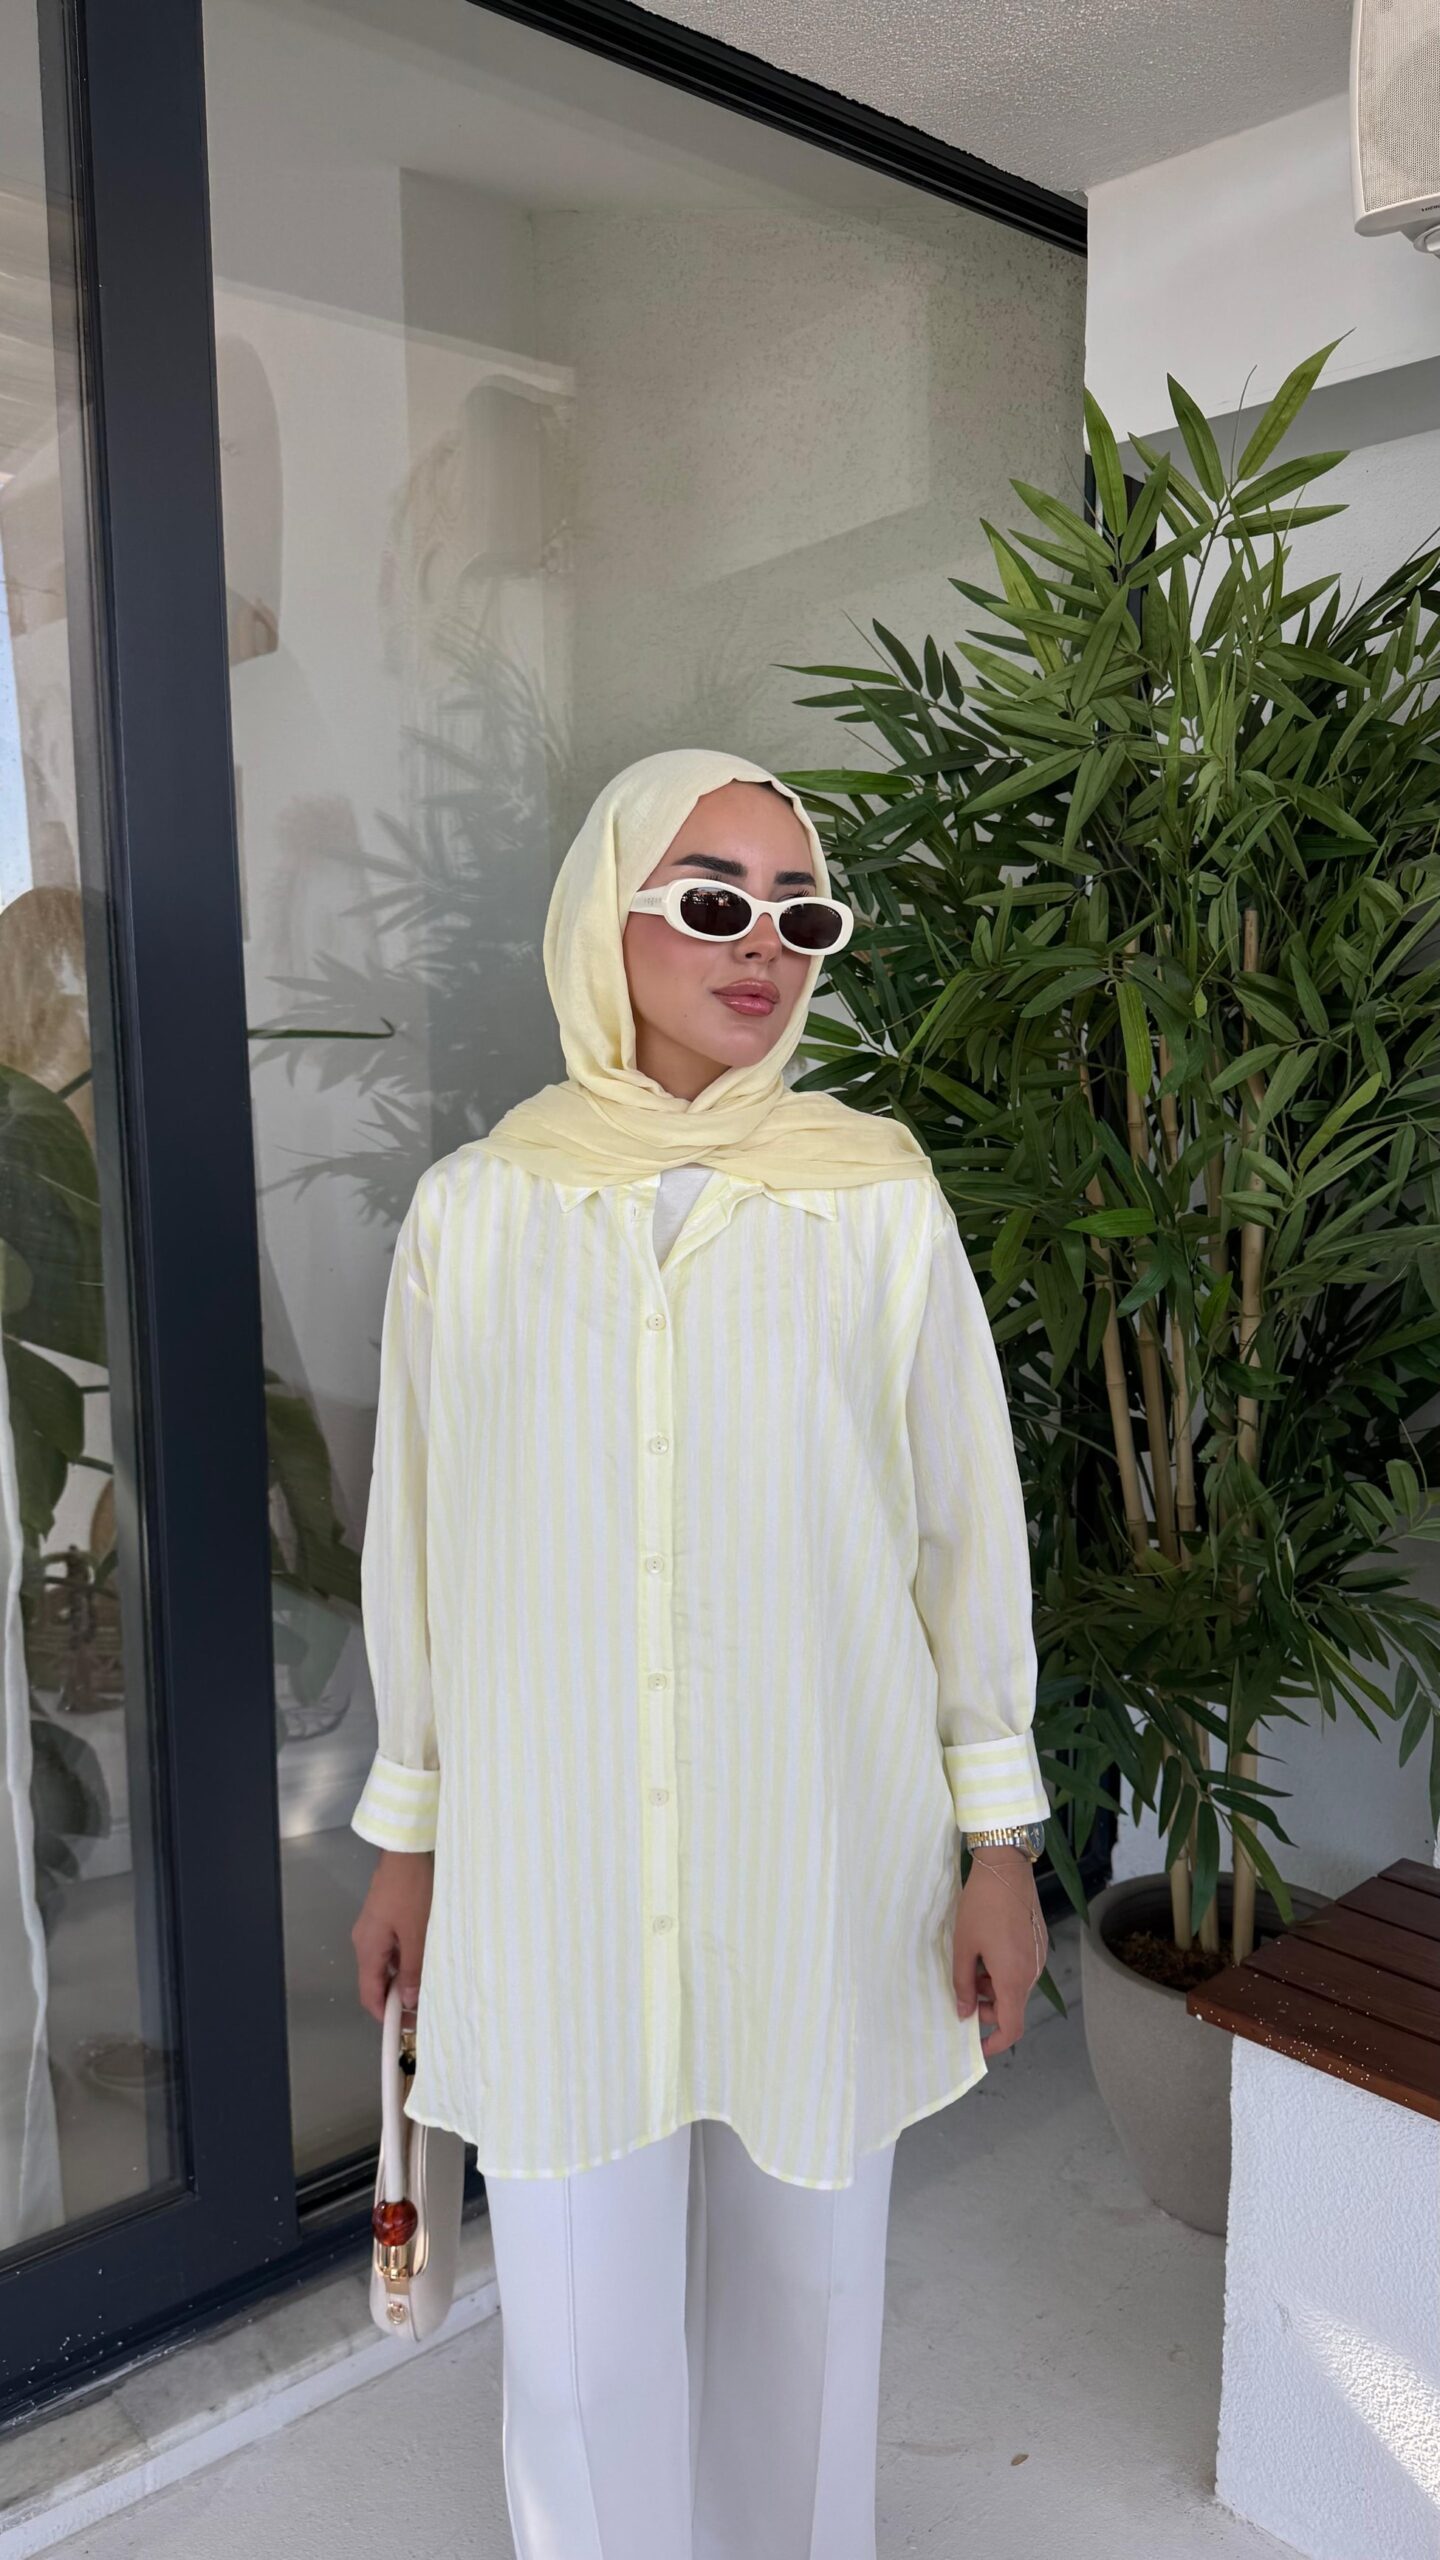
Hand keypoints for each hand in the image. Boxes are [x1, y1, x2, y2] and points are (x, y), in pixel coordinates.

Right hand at [352, 1847, 433, 2022]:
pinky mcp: (383, 1918)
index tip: (405, 2028)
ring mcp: (373, 1929)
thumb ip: (412, 1970)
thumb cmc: (411, 1890)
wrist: (406, 1850)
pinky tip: (424, 1961)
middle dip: (396, 2000)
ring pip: (385, 1965)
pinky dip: (404, 1960)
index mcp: (368, 1949)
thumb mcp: (417, 1934)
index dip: (385, 2016)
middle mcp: (364, 1941)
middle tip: (423, 2010)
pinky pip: (391, 1949)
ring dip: (402, 1979)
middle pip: (375, 1982)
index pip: (369, 1995)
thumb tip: (407, 2002)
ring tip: (427, 1988)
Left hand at [951, 1847, 1047, 2058]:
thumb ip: (963, 1984)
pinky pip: (1022, 1970)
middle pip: (1012, 2008)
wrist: (1006, 1868)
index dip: (994, 2043)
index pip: (1012, 2028)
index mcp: (1014, 1978)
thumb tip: (964, 2012)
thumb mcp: (964, 1946)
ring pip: (1016, 1988)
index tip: (976, 2045)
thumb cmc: (981, 1906)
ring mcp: (1038, 1958)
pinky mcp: (1039, 1943)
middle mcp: (1032, 1973)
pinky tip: (986, 1951)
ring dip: (994, 1988)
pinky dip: (1003, 1972)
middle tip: (963, 1991)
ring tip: (971, 1963)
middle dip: (988, 2009)